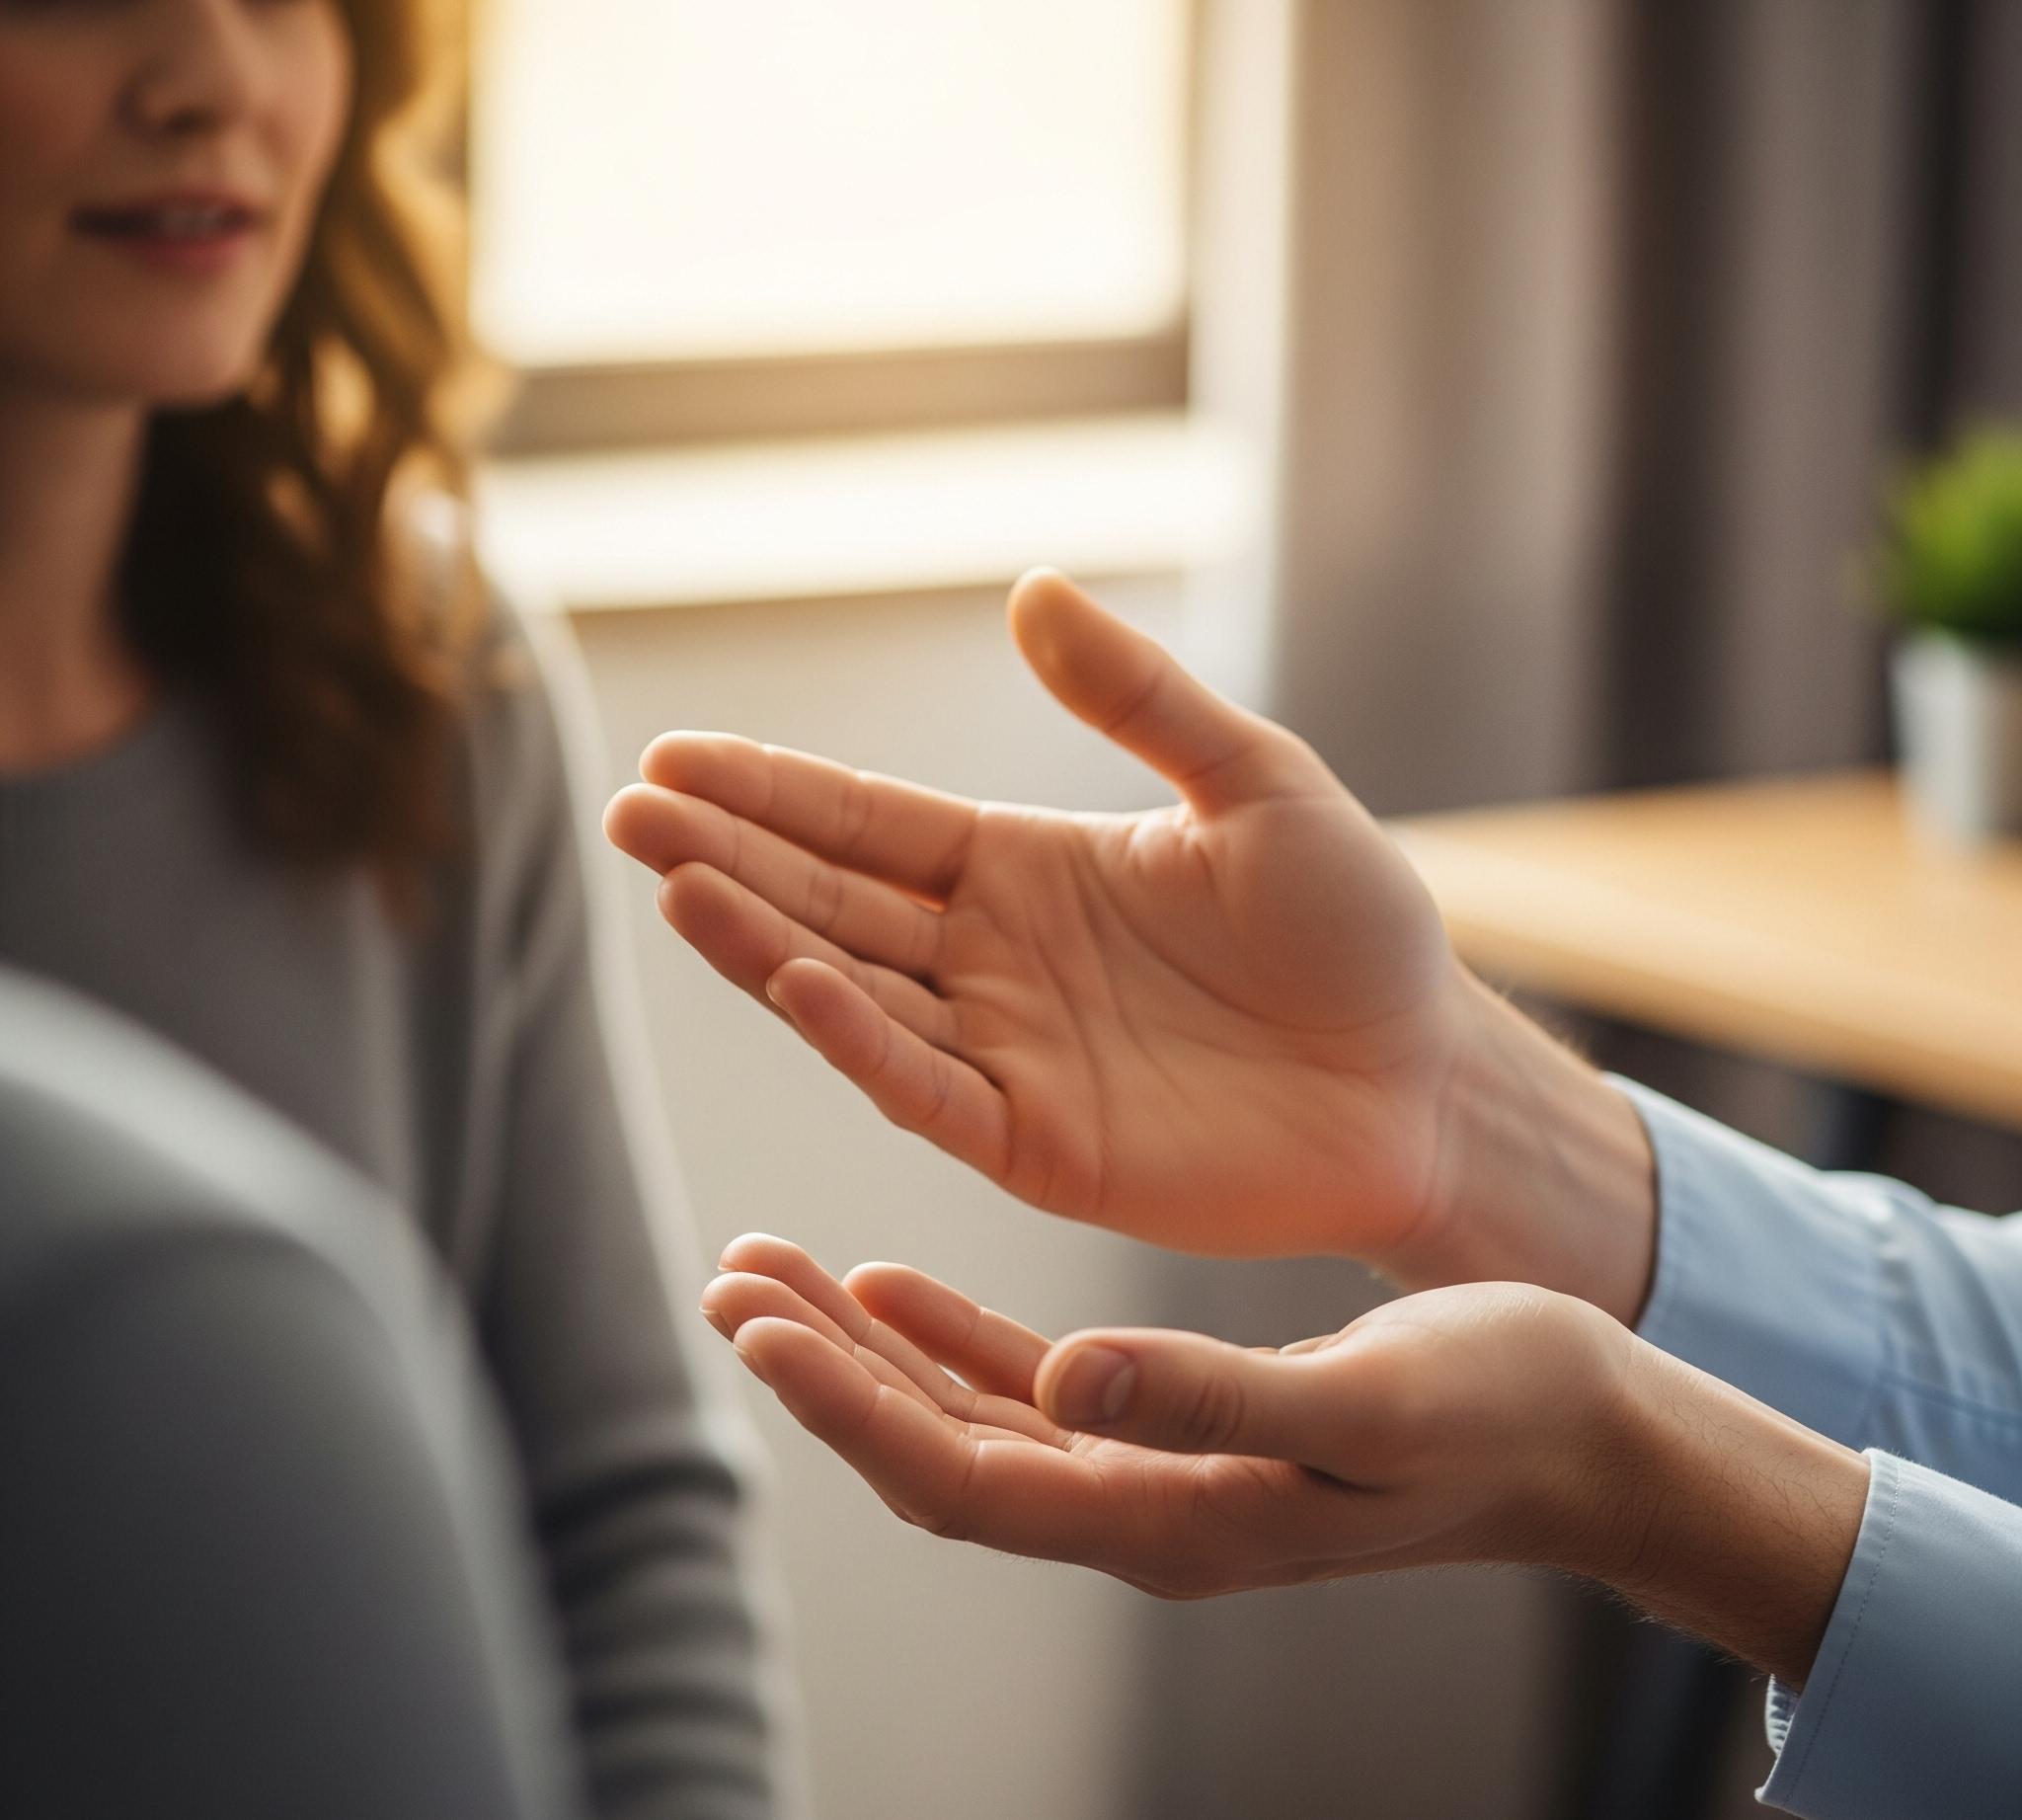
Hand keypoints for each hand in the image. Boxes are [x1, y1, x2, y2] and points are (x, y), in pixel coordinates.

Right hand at [607, 570, 1653, 1310]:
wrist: (1426, 1078)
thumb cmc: (1355, 929)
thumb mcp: (1253, 785)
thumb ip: (1139, 698)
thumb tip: (1029, 587)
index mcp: (1027, 868)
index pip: (869, 823)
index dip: (773, 790)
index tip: (670, 756)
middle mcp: (992, 960)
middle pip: (833, 899)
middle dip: (731, 854)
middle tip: (628, 810)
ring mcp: (1006, 1054)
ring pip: (855, 991)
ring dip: (763, 940)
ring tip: (671, 878)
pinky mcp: (1037, 1142)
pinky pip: (925, 1086)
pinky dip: (856, 1037)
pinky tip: (795, 977)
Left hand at [703, 1236, 1868, 1686]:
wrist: (1586, 1438)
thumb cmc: (1499, 1414)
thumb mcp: (1364, 1399)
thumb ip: (1210, 1398)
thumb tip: (1058, 1383)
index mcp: (1171, 1519)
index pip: (960, 1475)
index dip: (847, 1405)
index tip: (758, 1321)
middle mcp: (1140, 1511)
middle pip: (933, 1453)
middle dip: (824, 1373)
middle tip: (732, 1281)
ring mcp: (1155, 1475)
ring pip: (965, 1422)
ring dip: (867, 1354)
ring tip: (777, 1273)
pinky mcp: (1181, 1427)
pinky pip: (1031, 1397)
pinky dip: (950, 1342)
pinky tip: (899, 1285)